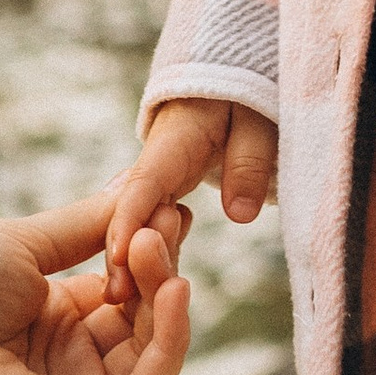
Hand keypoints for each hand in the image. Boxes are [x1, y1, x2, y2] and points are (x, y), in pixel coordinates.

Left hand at [0, 193, 191, 374]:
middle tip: (164, 217)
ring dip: (163, 293)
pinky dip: (169, 340)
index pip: (119, 288)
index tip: (168, 204)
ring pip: (149, 351)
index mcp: (44, 324)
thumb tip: (136, 187)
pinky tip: (172, 289)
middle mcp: (64, 368)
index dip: (144, 247)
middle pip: (139, 318)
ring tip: (151, 241)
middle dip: (156, 263)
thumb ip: (86, 227)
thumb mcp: (20, 247)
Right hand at [104, 96, 277, 294]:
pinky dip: (149, 248)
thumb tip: (239, 214)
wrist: (234, 70)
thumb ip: (250, 161)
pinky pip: (154, 219)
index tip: (118, 256)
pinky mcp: (168, 184)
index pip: (145, 182)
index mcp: (173, 137)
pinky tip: (143, 284)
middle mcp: (157, 159)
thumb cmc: (249, 87)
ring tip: (124, 304)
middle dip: (122, 251)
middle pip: (134, 208)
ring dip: (133, 257)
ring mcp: (160, 173)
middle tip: (117, 300)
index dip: (129, 218)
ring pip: (141, 218)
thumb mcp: (258, 117)